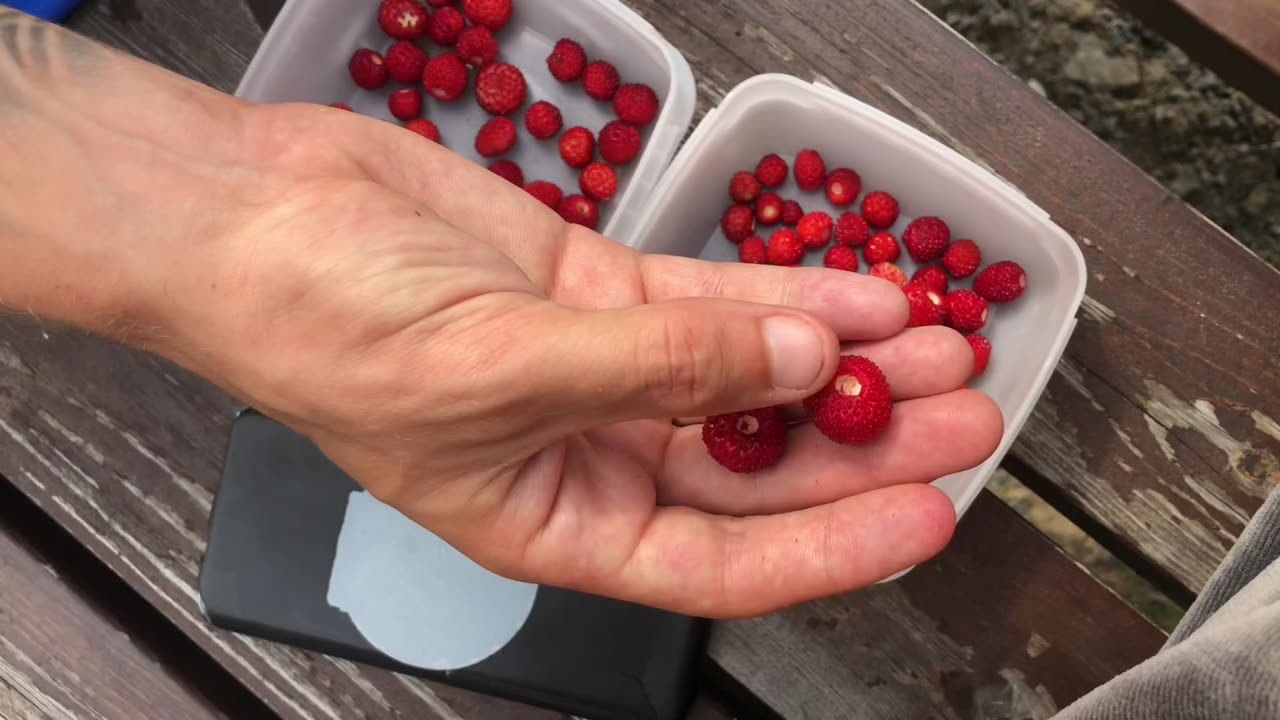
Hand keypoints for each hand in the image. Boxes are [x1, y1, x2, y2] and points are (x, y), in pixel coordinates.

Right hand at [0, 26, 1001, 615]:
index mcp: (557, 523)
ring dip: (840, 360)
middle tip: (961, 411)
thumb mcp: (499, 370)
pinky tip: (859, 288)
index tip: (928, 519)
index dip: (834, 550)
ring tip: (939, 343)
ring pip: (750, 378)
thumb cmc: (324, 328)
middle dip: (862, 442)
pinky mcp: (598, 288)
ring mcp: (602, 367)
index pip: (721, 566)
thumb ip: (661, 369)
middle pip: (757, 468)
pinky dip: (786, 294)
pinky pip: (714, 299)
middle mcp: (591, 455)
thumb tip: (794, 365)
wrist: (252, 217)